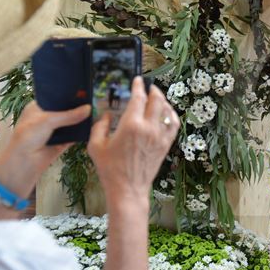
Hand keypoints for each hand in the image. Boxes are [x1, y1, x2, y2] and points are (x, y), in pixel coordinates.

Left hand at [0, 101, 91, 197]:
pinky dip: (81, 133)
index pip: (54, 98)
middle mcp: (45, 118)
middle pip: (64, 110)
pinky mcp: (61, 143)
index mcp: (37, 108)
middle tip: (93, 100)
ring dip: (80, 120)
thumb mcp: (48, 121)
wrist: (24, 162)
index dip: (67, 94)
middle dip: (76, 107)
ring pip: (70, 123)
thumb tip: (89, 108)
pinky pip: (74, 136)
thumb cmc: (28, 136)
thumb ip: (69, 115)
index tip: (83, 90)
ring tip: (97, 111)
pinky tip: (93, 127)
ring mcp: (54, 131)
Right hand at [87, 77, 179, 202]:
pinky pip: (174, 125)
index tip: (138, 80)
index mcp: (131, 125)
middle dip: (153, 90)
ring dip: (162, 101)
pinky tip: (167, 112)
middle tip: (149, 86)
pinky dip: (172, 115)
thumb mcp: (96, 145)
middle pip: (157, 100)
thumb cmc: (110, 169)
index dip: (139, 86)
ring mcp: (160, 136)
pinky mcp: (166, 145)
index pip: (138, 97)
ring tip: (157, 97)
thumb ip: (99, 125)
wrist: (128, 189)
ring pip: (167, 110)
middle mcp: (149, 128)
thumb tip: (107, 114)